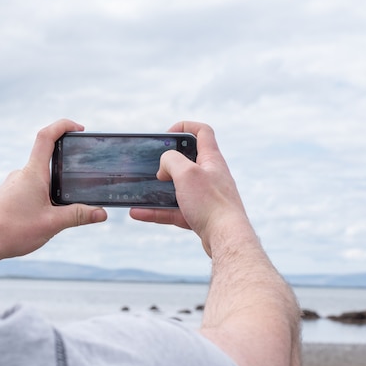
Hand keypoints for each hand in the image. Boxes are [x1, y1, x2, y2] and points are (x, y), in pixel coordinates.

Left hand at [0, 119, 106, 260]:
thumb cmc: (13, 231)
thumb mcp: (52, 224)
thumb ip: (78, 216)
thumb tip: (101, 213)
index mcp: (33, 173)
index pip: (47, 137)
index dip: (63, 126)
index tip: (79, 129)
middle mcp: (21, 174)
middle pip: (47, 160)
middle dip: (65, 170)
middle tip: (79, 184)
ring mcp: (12, 184)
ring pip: (39, 178)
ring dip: (53, 188)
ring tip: (59, 211)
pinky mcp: (7, 195)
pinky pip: (29, 189)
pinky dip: (41, 197)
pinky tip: (42, 218)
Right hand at [130, 121, 248, 254]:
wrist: (226, 238)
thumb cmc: (211, 203)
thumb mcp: (186, 173)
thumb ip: (171, 160)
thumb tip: (163, 166)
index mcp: (211, 159)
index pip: (202, 132)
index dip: (184, 127)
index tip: (166, 135)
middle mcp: (210, 175)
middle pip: (187, 161)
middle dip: (166, 162)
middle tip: (153, 166)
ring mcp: (204, 196)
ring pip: (177, 188)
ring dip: (157, 190)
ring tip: (139, 192)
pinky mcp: (199, 215)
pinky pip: (173, 210)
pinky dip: (156, 211)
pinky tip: (138, 213)